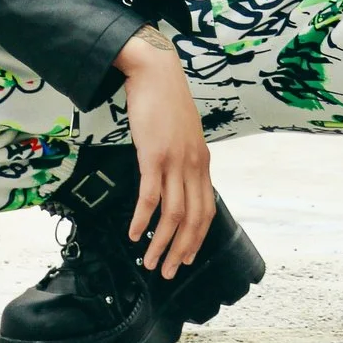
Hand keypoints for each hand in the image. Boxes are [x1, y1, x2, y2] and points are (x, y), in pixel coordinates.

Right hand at [114, 25, 211, 278]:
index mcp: (201, 162)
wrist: (155, 71)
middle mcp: (193, 165)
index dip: (199, 238)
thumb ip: (184, 157)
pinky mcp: (153, 155)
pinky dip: (143, 219)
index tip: (188, 258)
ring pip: (173, 214)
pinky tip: (135, 233)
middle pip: (193, 219)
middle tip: (168, 271)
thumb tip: (178, 177)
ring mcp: (175, 161)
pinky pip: (150, 195)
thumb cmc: (166, 100)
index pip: (207, 210)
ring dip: (161, 242)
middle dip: (181, 251)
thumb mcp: (184, 132)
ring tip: (150, 261)